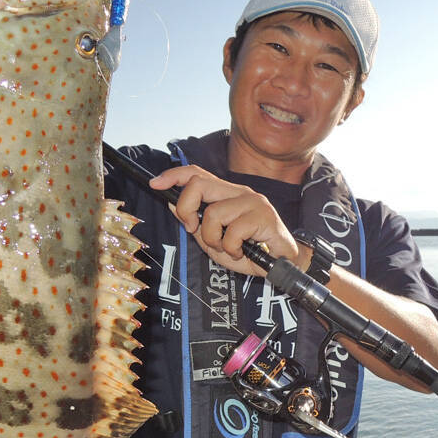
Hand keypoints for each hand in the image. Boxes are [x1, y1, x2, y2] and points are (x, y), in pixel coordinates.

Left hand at [150, 165, 305, 275]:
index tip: (155, 183)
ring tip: (228, 248)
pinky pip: (231, 232)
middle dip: (186, 209)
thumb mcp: (214, 240)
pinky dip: (231, 249)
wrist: (282, 264)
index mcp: (227, 194)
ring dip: (213, 239)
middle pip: (199, 184)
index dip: (174, 175)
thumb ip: (196, 223)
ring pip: (212, 213)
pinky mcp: (263, 215)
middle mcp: (239, 192)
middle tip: (192, 229)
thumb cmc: (249, 252)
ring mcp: (252, 201)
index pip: (197, 174)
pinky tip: (242, 252)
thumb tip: (171, 203)